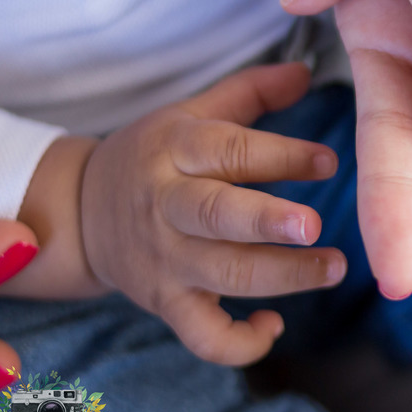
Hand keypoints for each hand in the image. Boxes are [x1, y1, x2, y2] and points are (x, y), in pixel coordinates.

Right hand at [80, 63, 347, 366]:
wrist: (79, 213)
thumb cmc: (154, 157)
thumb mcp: (191, 114)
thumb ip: (251, 93)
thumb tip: (307, 69)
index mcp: (175, 150)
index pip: (228, 150)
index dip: (280, 156)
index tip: (328, 161)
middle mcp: (167, 206)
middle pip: (216, 216)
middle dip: (267, 223)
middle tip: (314, 226)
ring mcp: (166, 259)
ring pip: (221, 274)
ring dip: (281, 276)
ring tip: (332, 268)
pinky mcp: (166, 303)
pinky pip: (201, 336)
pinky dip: (239, 342)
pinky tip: (275, 326)